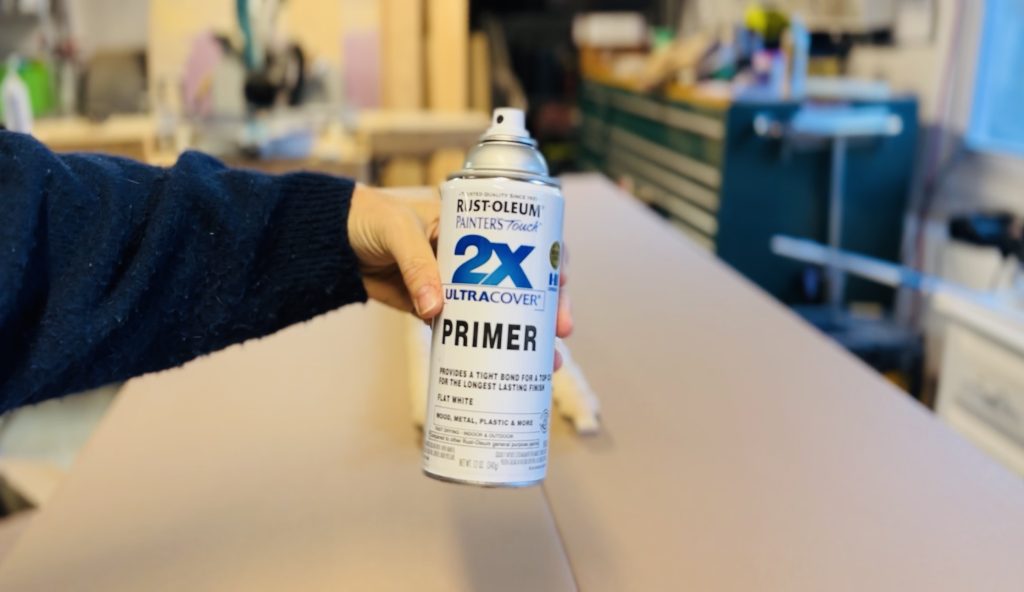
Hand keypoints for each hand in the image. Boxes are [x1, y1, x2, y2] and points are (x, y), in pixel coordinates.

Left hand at [347, 185, 572, 368]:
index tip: (561, 284)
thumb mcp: (397, 230)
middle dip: (547, 308)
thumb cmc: (369, 218)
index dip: (550, 260)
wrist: (330, 241)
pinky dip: (484, 350)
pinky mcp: (435, 309)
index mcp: (475, 222)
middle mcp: (477, 254)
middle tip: (560, 333)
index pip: (526, 238)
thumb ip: (417, 266)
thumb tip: (437, 310)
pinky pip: (467, 331)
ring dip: (524, 336)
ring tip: (547, 363)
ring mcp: (458, 284)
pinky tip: (504, 367)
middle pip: (525, 282)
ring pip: (501, 311)